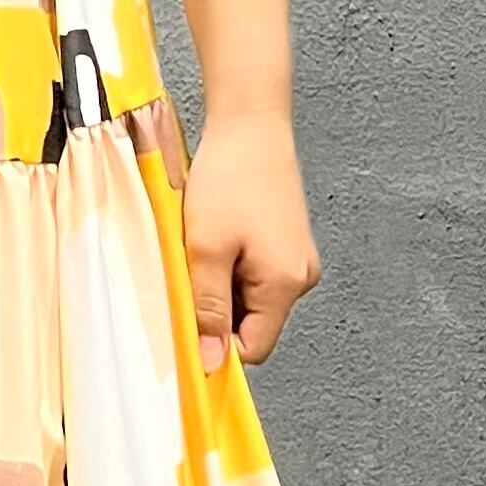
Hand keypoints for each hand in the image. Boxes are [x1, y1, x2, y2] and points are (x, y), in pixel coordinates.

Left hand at [183, 109, 320, 370]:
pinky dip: (228, 264)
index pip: (253, 348)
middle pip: (251, 323)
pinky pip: (252, 273)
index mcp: (286, 284)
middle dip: (214, 307)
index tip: (185, 324)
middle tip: (189, 269)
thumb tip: (210, 363)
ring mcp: (295, 259)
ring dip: (218, 283)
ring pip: (248, 297)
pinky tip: (214, 235)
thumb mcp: (206, 250)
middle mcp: (300, 277)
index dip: (217, 345)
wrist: (250, 122)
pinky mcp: (285, 242)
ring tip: (202, 245)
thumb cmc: (231, 177)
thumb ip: (207, 310)